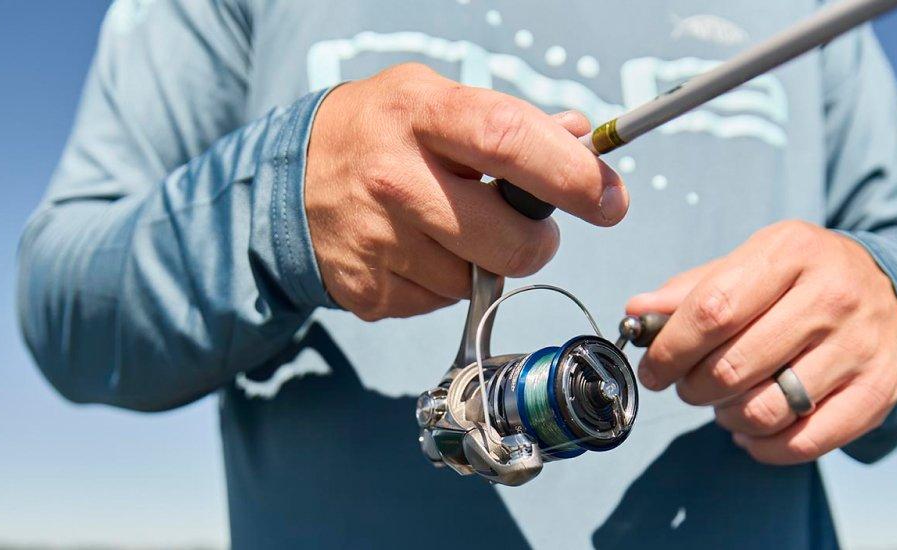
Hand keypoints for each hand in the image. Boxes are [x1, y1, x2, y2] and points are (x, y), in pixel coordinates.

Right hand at [306, 63, 625, 320]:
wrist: (287, 181)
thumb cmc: (378, 131)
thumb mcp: (434, 99)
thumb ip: (509, 119)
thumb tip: (582, 140)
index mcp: (421, 115)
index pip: (511, 141)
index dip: (572, 175)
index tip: (609, 199)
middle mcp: (396, 179)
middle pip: (510, 240)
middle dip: (538, 241)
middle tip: (525, 223)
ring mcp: (378, 242)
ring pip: (479, 281)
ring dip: (484, 262)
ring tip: (448, 226)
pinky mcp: (369, 291)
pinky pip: (442, 302)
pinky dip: (445, 282)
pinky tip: (417, 249)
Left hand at [626, 221, 896, 463]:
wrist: (889, 286)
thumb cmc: (799, 277)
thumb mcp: (750, 263)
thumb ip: (691, 290)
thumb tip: (636, 311)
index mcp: (790, 253)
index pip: (712, 311)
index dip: (669, 349)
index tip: (652, 368)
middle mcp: (831, 295)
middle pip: (733, 366)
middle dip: (692, 388)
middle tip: (687, 386)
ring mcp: (859, 346)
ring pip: (766, 409)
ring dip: (727, 417)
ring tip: (723, 403)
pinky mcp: (878, 391)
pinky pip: (804, 441)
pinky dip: (764, 445)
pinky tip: (752, 429)